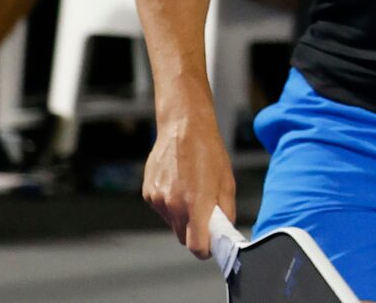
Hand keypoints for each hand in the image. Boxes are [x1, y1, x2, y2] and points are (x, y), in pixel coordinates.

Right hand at [143, 116, 236, 257]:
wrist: (183, 126)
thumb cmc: (208, 150)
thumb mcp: (227, 181)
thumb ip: (226, 212)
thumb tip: (225, 232)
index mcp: (196, 203)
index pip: (196, 246)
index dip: (205, 249)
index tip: (211, 244)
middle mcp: (173, 204)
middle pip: (183, 238)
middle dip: (195, 231)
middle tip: (204, 212)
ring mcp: (158, 199)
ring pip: (172, 223)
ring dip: (182, 216)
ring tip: (190, 189)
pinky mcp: (148, 193)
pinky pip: (162, 209)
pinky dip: (170, 204)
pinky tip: (178, 183)